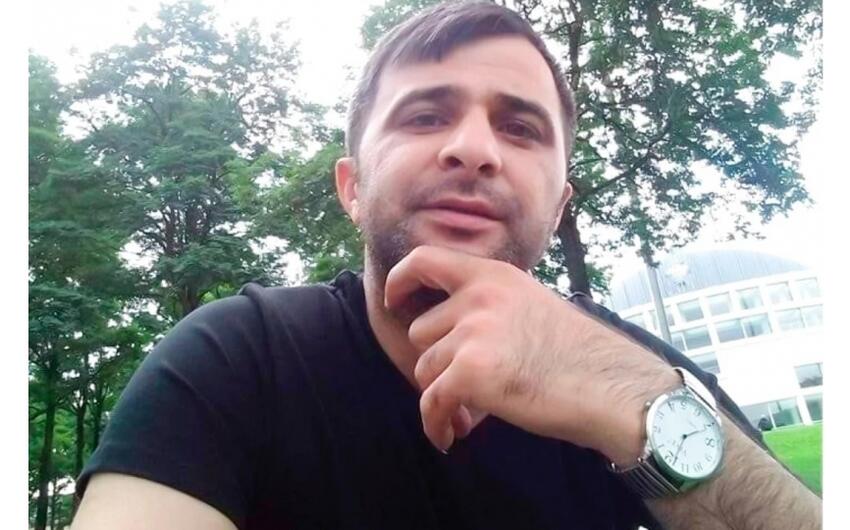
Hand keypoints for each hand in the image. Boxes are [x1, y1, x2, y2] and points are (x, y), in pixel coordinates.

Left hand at [384, 245, 678, 460]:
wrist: (611, 387)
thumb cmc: (577, 354)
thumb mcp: (530, 305)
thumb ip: (488, 308)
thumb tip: (447, 338)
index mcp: (493, 276)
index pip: (425, 259)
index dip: (401, 280)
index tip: (395, 300)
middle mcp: (478, 297)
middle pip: (421, 334)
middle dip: (437, 365)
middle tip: (462, 390)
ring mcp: (473, 332)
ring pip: (425, 370)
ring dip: (440, 397)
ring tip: (467, 415)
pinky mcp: (471, 372)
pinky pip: (432, 402)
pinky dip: (436, 424)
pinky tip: (450, 437)